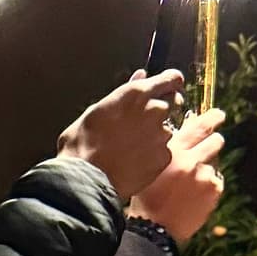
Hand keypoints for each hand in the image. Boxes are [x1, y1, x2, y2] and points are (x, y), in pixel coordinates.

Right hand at [57, 70, 181, 200]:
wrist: (86, 178)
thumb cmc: (83, 143)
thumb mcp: (98, 109)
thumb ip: (125, 92)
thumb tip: (140, 76)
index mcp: (136, 93)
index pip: (171, 79)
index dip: (171, 83)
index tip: (169, 87)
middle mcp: (154, 110)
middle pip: (172, 103)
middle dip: (162, 109)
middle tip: (143, 122)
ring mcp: (161, 135)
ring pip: (167, 130)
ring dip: (155, 135)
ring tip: (131, 147)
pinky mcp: (164, 157)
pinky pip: (164, 152)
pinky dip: (154, 156)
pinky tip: (135, 161)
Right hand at [127, 107, 226, 244]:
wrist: (155, 228)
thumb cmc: (148, 197)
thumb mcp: (152, 166)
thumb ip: (171, 147)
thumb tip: (189, 127)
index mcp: (173, 151)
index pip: (199, 126)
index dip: (212, 118)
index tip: (218, 115)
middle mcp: (191, 160)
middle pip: (216, 140)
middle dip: (214, 140)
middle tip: (210, 144)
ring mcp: (205, 176)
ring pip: (216, 161)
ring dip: (207, 166)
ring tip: (191, 182)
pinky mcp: (214, 191)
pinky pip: (217, 179)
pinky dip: (209, 184)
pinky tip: (194, 194)